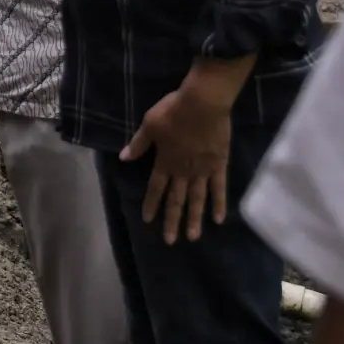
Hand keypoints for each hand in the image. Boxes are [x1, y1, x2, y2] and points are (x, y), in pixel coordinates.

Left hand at [122, 82, 234, 243]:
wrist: (203, 103)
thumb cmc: (173, 111)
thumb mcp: (149, 124)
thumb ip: (139, 143)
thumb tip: (123, 158)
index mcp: (165, 161)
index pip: (155, 188)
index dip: (151, 204)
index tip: (147, 221)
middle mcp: (183, 171)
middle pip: (176, 199)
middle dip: (172, 220)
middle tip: (170, 241)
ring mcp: (203, 170)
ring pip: (197, 199)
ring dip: (194, 219)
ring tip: (192, 237)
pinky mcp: (219, 164)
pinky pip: (219, 188)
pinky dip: (218, 203)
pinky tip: (218, 219)